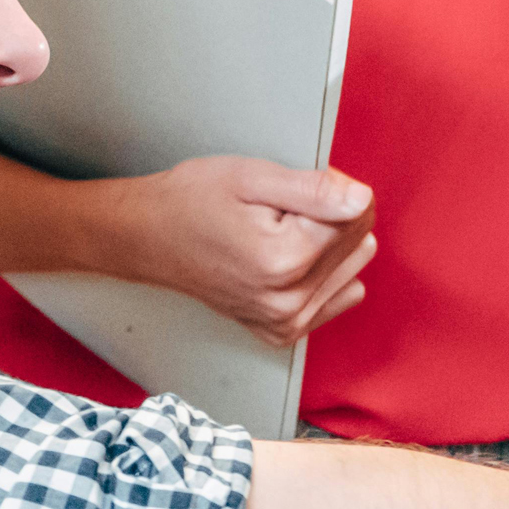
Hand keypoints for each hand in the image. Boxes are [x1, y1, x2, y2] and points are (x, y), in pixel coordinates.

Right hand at [105, 156, 376, 345]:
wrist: (145, 238)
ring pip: (352, 268)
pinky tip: (286, 261)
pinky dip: (321, 273)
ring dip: (325, 245)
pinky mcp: (283, 331)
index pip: (357, 213)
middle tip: (280, 212)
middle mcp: (289, 301)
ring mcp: (286, 321)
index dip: (330, 189)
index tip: (293, 188)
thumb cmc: (191, 202)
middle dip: (329, 218)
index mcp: (286, 259)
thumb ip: (315, 189)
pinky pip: (339, 295)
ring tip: (276, 235)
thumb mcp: (252, 177)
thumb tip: (363, 200)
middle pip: (358, 242)